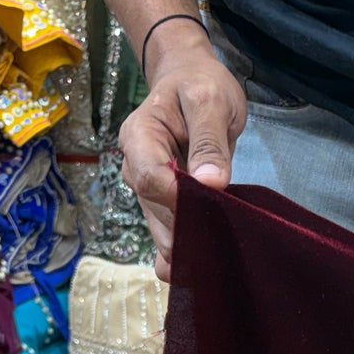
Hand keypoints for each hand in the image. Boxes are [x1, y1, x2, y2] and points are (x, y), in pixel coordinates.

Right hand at [120, 22, 246, 278]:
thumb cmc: (200, 85)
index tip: (207, 208)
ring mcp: (149, 187)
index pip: (150, 177)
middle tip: (217, 251)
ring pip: (160, 225)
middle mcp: (137, 165)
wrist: (192, 80)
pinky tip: (192, 274)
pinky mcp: (164, 200)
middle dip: (183, 230)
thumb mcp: (211, 101)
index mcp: (140, 136)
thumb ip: (209, 141)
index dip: (176, 199)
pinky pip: (167, 230)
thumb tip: (211, 183)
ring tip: (210, 267)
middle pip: (155, 208)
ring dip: (184, 246)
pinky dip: (181, 252)